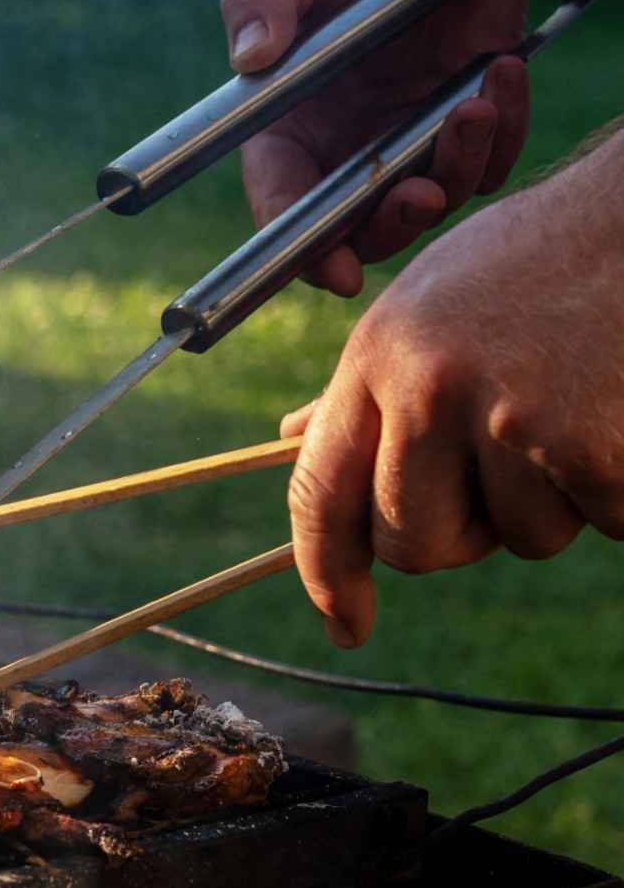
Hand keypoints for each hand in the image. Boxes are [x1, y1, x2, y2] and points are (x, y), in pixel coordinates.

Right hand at [221, 0, 534, 296]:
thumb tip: (250, 57)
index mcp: (285, 137)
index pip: (282, 210)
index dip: (303, 251)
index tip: (336, 270)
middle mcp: (340, 161)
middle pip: (358, 233)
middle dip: (391, 226)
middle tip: (419, 195)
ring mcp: (405, 155)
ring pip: (430, 205)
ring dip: (456, 169)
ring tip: (474, 108)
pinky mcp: (460, 140)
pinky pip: (487, 167)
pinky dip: (502, 133)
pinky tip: (501, 76)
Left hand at [279, 134, 623, 646]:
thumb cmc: (534, 262)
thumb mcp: (427, 302)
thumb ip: (367, 383)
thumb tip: (296, 437)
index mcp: (376, 356)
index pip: (319, 495)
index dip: (326, 574)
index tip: (344, 625)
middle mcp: (430, 390)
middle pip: (415, 546)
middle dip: (461, 532)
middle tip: (506, 459)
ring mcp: (512, 418)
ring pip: (519, 540)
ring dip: (552, 500)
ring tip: (572, 403)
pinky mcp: (592, 447)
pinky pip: (600, 523)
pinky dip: (617, 490)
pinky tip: (618, 412)